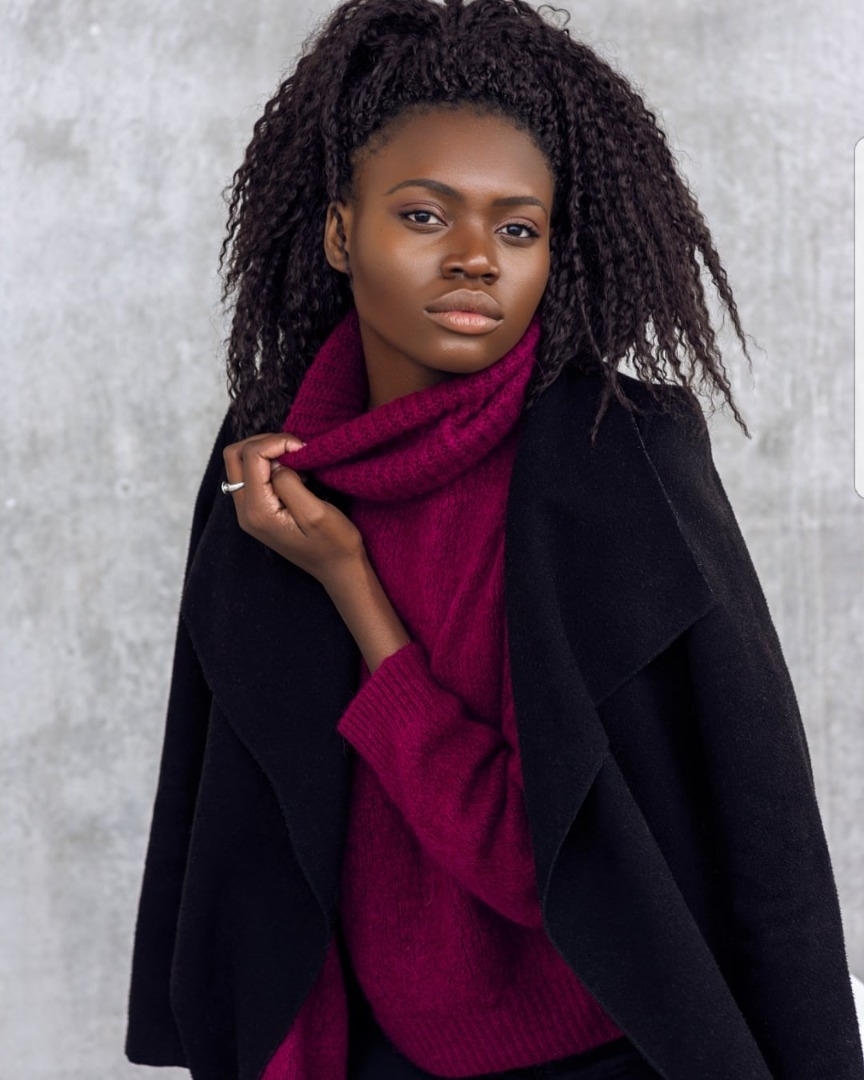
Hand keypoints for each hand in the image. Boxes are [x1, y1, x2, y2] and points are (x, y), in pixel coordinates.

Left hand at [223, 432, 363, 590]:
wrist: (338, 569)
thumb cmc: (334, 543)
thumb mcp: (316, 512)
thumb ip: (289, 483)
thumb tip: (278, 463)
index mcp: (258, 511)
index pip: (252, 456)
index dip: (277, 442)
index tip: (303, 449)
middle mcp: (245, 512)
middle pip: (235, 455)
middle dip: (265, 442)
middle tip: (294, 448)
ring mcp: (248, 512)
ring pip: (240, 463)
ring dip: (265, 451)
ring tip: (294, 458)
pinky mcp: (257, 511)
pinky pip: (250, 475)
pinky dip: (267, 463)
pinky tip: (291, 470)